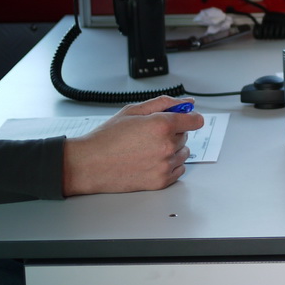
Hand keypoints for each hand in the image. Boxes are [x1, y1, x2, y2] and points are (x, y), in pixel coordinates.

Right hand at [62, 95, 203, 195]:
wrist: (89, 164)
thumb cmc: (107, 138)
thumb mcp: (133, 110)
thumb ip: (163, 103)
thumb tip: (187, 102)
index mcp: (161, 125)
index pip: (195, 120)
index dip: (189, 117)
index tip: (186, 119)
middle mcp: (166, 146)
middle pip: (186, 136)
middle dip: (173, 133)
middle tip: (150, 135)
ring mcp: (164, 165)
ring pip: (183, 153)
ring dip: (172, 149)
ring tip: (148, 149)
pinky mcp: (160, 181)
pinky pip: (179, 170)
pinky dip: (170, 165)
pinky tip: (151, 161)